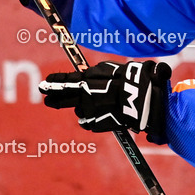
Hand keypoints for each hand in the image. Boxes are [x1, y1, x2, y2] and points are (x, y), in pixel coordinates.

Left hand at [39, 60, 171, 141]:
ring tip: (94, 108)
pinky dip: (93, 121)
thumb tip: (87, 76)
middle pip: (65, 96)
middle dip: (54, 96)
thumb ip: (99, 74)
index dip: (56, 82)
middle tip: (46, 97)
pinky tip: (100, 118)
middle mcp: (87, 94)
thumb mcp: (118, 70)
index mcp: (91, 79)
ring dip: (82, 110)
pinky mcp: (98, 124)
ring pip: (80, 111)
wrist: (148, 102)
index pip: (68, 80)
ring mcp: (91, 110)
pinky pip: (90, 123)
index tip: (46, 83)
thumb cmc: (138, 81)